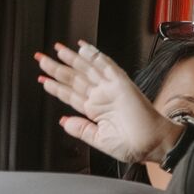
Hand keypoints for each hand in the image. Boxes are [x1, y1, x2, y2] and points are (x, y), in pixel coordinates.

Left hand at [35, 42, 180, 164]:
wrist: (152, 144)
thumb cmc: (133, 145)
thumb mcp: (98, 139)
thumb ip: (80, 129)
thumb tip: (63, 121)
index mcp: (95, 110)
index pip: (70, 94)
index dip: (55, 86)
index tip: (42, 79)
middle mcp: (102, 97)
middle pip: (74, 78)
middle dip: (56, 68)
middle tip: (41, 58)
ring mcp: (111, 89)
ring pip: (87, 69)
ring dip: (72, 59)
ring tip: (56, 50)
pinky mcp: (122, 84)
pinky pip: (107, 66)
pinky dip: (96, 56)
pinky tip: (84, 49)